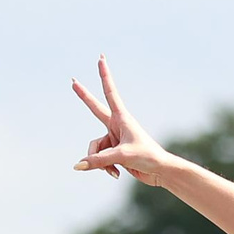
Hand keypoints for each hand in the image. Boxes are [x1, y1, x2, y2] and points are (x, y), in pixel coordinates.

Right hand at [72, 57, 174, 185]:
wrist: (160, 172)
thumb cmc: (146, 158)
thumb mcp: (121, 157)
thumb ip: (98, 161)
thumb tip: (78, 165)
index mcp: (122, 118)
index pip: (110, 92)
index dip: (104, 76)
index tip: (101, 59)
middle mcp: (116, 126)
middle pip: (95, 109)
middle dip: (85, 96)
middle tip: (73, 81)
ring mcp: (114, 139)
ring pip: (94, 148)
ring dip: (100, 161)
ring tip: (114, 169)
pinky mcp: (114, 152)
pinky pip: (99, 159)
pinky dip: (104, 167)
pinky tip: (116, 174)